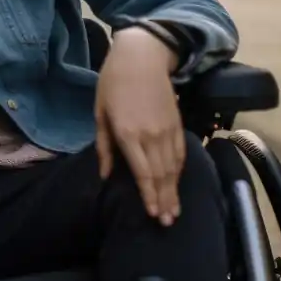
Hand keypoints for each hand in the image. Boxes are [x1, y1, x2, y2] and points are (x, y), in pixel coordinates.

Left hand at [95, 27, 183, 225]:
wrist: (142, 57)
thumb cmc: (113, 84)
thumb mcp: (100, 113)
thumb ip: (104, 146)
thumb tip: (104, 175)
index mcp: (128, 134)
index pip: (142, 173)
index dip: (149, 195)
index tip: (152, 214)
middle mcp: (150, 135)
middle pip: (161, 175)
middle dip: (164, 200)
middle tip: (167, 223)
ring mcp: (166, 130)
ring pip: (173, 167)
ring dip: (174, 191)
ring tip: (174, 211)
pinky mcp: (176, 124)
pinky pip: (180, 153)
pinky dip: (179, 171)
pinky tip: (177, 184)